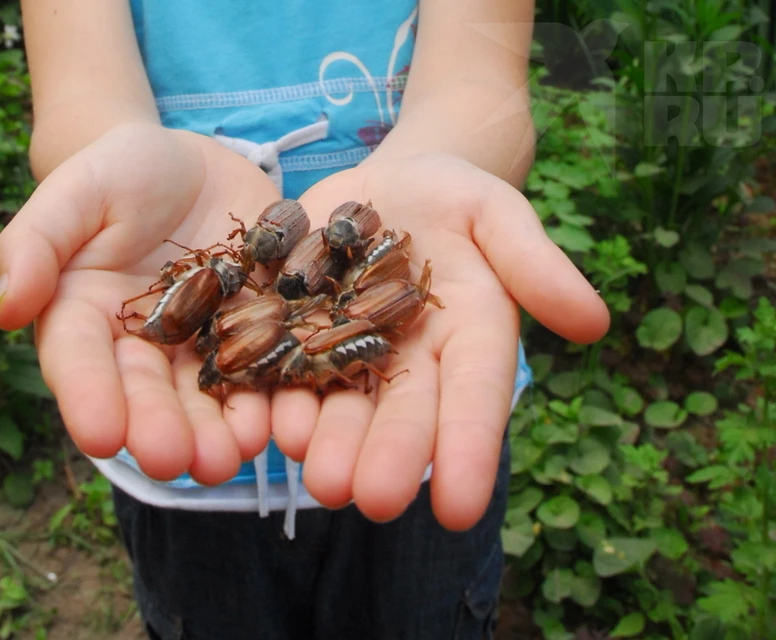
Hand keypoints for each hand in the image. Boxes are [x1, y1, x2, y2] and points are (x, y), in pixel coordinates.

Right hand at [0, 122, 284, 484]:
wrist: (191, 165)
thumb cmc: (119, 172)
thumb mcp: (76, 191)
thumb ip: (36, 242)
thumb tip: (6, 308)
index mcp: (85, 318)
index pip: (80, 364)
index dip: (88, 399)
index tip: (102, 436)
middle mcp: (142, 346)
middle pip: (147, 394)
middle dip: (160, 430)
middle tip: (173, 463)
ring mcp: (201, 344)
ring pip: (205, 397)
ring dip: (215, 433)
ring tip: (228, 460)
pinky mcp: (254, 332)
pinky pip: (263, 369)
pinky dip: (269, 399)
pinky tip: (277, 424)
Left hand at [267, 153, 609, 529]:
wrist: (387, 184)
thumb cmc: (455, 197)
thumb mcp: (497, 215)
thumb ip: (535, 265)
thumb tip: (595, 324)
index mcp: (468, 340)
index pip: (475, 399)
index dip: (470, 450)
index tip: (461, 509)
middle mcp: (410, 362)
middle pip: (402, 415)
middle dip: (389, 459)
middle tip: (372, 501)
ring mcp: (348, 352)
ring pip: (340, 406)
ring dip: (328, 444)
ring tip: (317, 477)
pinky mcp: (295, 333)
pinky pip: (282, 370)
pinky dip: (274, 399)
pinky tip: (262, 425)